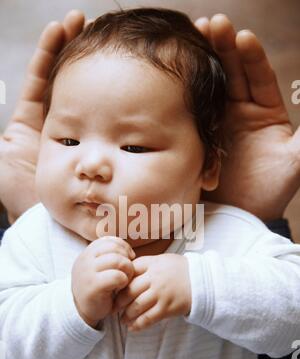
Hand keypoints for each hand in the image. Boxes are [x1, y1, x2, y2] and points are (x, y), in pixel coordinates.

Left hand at [0, 10, 84, 223]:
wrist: (40, 214)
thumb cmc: (13, 188)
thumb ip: (0, 135)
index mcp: (32, 117)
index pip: (43, 76)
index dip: (52, 49)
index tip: (63, 25)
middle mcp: (57, 121)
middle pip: (67, 77)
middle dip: (76, 48)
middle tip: (90, 23)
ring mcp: (78, 131)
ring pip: (85, 91)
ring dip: (92, 63)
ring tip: (103, 37)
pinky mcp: (93, 141)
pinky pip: (99, 113)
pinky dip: (104, 92)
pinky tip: (111, 71)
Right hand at [72, 236, 135, 328]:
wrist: (81, 311)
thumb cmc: (97, 288)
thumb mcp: (100, 268)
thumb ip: (110, 256)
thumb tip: (130, 251)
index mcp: (87, 253)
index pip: (109, 240)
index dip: (123, 247)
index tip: (128, 259)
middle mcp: (85, 260)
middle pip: (115, 248)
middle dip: (127, 259)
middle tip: (128, 271)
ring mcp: (87, 272)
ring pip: (117, 260)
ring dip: (127, 270)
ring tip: (125, 279)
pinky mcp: (93, 286)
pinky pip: (117, 276)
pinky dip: (124, 280)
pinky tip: (121, 286)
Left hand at [113, 253, 190, 331]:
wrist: (202, 281)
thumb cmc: (179, 270)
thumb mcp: (161, 260)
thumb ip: (144, 265)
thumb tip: (123, 274)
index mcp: (152, 263)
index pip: (129, 272)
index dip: (119, 283)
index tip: (114, 290)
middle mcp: (155, 278)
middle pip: (129, 291)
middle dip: (119, 302)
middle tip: (114, 308)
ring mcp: (161, 293)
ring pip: (136, 306)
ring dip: (126, 315)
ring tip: (123, 319)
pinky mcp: (167, 307)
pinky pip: (148, 318)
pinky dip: (138, 324)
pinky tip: (132, 327)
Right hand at [196, 15, 299, 220]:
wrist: (238, 217)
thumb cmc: (270, 191)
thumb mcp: (294, 160)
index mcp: (264, 112)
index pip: (258, 76)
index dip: (251, 56)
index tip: (242, 37)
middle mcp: (238, 111)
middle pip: (230, 73)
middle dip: (222, 47)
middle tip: (211, 24)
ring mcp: (213, 121)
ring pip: (207, 85)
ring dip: (200, 61)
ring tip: (190, 37)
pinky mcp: (193, 134)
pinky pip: (187, 109)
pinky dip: (179, 91)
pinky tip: (170, 76)